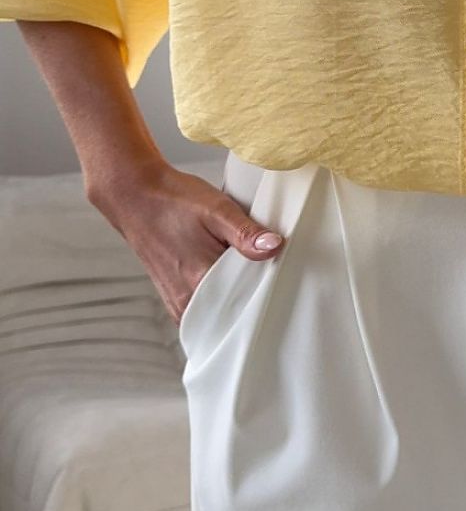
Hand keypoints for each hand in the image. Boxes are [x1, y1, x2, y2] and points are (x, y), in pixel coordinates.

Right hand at [88, 161, 284, 324]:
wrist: (135, 196)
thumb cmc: (174, 201)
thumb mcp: (216, 209)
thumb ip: (246, 232)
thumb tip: (275, 247)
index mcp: (200, 279)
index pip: (249, 302)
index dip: (269, 289)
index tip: (283, 277)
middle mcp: (187, 300)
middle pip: (236, 312)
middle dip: (255, 297)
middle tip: (269, 274)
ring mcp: (179, 303)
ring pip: (221, 314)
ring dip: (237, 299)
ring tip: (248, 276)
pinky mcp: (175, 300)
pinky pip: (206, 312)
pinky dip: (221, 300)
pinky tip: (229, 281)